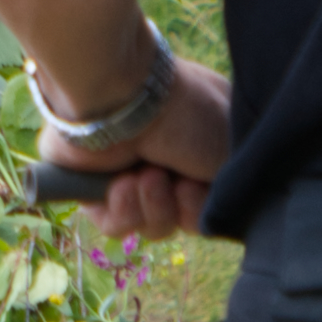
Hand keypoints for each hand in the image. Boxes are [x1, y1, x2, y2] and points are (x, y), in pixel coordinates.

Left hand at [44, 51, 237, 247]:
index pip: (212, 194)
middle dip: (185, 207)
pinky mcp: (92, 185)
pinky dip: (125, 212)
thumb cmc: (184, 113)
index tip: (207, 183)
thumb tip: (209, 209)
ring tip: (147, 177)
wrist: (121, 97)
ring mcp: (127, 169)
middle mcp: (164, 154)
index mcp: (199, 138)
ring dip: (156, 208)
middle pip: (184, 215)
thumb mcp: (230, 150)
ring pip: (152, 224)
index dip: (210, 202)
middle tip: (179, 183)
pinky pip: (116, 224)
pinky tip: (122, 185)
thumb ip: (227, 188)